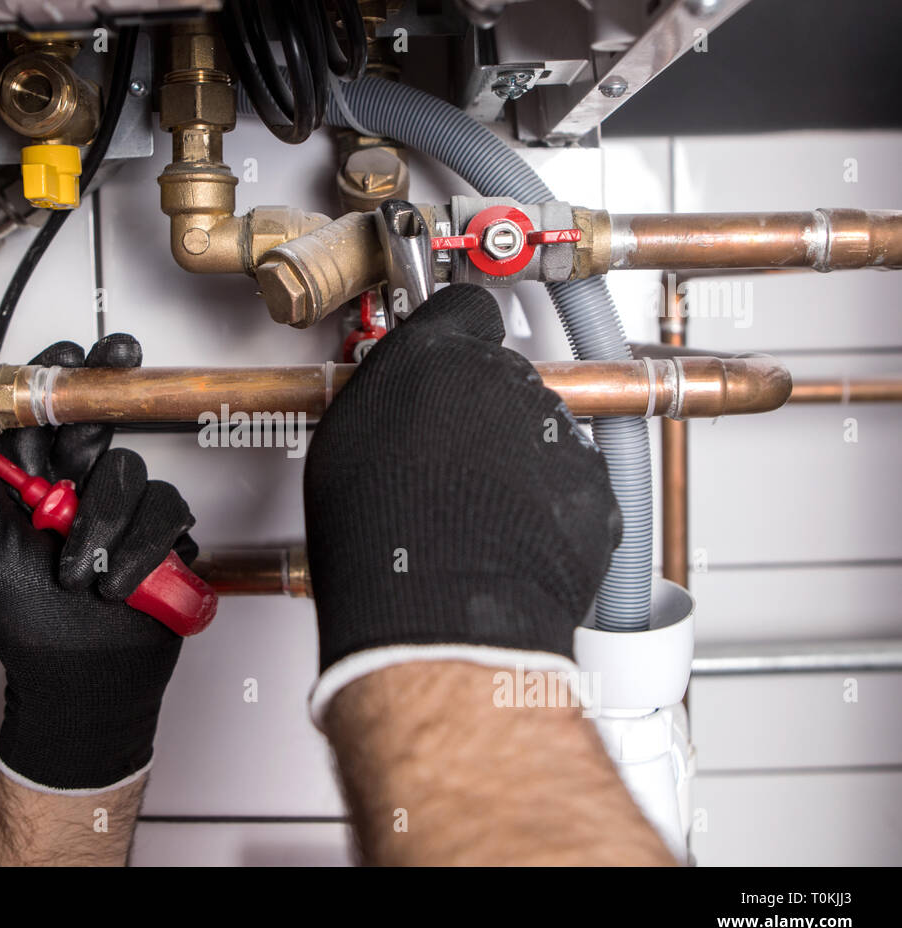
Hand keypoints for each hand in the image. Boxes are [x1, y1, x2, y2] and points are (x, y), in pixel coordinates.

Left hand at [0, 334, 197, 791]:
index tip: (71, 346)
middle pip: (97, 418)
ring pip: (127, 469)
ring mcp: (120, 509)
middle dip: (106, 389)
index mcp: (27, 480)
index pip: (41, 411)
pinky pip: (164, 510)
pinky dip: (140, 548)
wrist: (77, 679)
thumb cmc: (22, 619)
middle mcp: (75, 486)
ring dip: (103, 520)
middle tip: (117, 355)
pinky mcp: (160, 533)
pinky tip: (117, 583)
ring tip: (78, 572)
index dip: (57, 373)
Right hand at [303, 284, 621, 720]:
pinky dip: (549, 508)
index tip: (450, 349)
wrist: (438, 607)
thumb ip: (383, 400)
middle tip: (446, 459)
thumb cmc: (378, 532)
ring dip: (516, 461)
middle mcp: (507, 382)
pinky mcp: (593, 488)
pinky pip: (572, 487)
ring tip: (475, 513)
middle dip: (481, 410)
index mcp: (440, 356)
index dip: (457, 334)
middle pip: (503, 378)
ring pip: (541, 432)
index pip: (465, 311)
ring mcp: (557, 434)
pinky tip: (509, 539)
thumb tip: (388, 401)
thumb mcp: (343, 441)